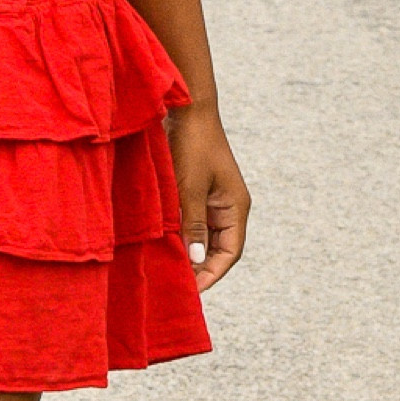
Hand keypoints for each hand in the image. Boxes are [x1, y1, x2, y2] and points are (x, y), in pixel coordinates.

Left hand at [167, 101, 249, 290]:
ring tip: (168, 270)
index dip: (211, 274)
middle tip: (176, 286)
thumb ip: (192, 224)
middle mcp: (228, 207)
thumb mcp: (190, 188)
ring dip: (189, 253)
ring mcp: (213, 199)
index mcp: (235, 207)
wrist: (187, 108)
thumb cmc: (192, 145)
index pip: (229, 253)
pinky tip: (164, 245)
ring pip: (203, 237)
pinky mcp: (197, 191)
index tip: (192, 291)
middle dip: (199, 268)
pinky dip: (181, 235)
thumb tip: (195, 260)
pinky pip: (192, 222)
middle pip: (217, 249)